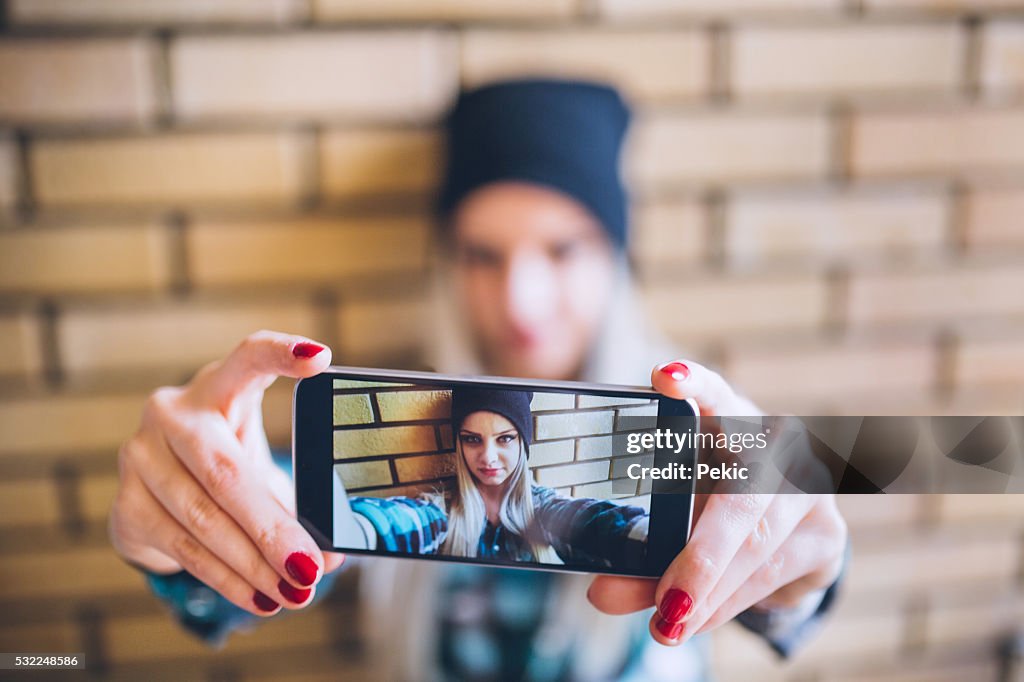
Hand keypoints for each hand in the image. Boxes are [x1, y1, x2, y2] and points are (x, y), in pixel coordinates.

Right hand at [109, 330, 345, 615]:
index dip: (280, 353)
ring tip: (294, 593)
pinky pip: (183, 547)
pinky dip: (227, 579)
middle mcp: (172, 413)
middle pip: (225, 471)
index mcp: (218, 386)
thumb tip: (331, 559)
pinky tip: (259, 598)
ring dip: (253, 565)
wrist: (156, 491)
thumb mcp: (260, 465)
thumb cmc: (226, 465)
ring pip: (203, 518)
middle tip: (310, 566)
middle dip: (271, 527)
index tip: (320, 358)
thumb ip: (297, 502)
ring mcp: (141, 457)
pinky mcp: (126, 503)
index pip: (248, 356)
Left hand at [586, 359, 847, 644]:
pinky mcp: (827, 535)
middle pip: (742, 496)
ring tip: (669, 623)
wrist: (781, 528)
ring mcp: (808, 487)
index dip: (694, 384)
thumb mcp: (674, 513)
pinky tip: (699, 619)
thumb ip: (639, 550)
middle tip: (667, 602)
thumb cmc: (711, 503)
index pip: (714, 392)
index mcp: (728, 417)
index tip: (666, 377)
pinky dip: (728, 604)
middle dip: (701, 557)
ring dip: (710, 594)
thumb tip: (601, 593)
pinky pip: (772, 575)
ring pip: (758, 545)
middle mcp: (776, 443)